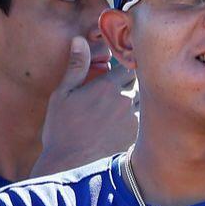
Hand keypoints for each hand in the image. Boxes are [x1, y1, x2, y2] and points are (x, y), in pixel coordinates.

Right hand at [31, 36, 137, 176]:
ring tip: (121, 109)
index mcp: (107, 86)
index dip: (125, 67)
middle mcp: (124, 100)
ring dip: (135, 102)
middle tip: (119, 90)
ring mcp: (133, 120)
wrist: (69, 165)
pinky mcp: (136, 137)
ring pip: (142, 102)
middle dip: (132, 83)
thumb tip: (79, 40)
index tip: (120, 70)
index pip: (128, 66)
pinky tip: (123, 127)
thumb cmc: (61, 129)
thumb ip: (76, 66)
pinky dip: (137, 120)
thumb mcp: (62, 94)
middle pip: (139, 83)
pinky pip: (142, 122)